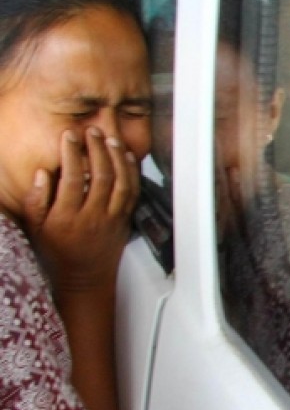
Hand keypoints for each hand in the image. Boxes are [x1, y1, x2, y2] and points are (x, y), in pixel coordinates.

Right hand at [22, 128, 139, 291]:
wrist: (85, 279)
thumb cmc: (58, 254)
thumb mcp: (36, 229)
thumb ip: (37, 201)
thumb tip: (43, 173)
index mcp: (67, 218)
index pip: (72, 179)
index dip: (72, 153)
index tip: (69, 135)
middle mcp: (92, 217)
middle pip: (101, 177)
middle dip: (97, 149)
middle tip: (92, 130)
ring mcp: (112, 219)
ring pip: (121, 183)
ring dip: (117, 158)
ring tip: (110, 139)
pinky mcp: (125, 222)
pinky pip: (133, 194)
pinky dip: (133, 174)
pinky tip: (128, 158)